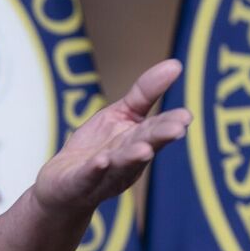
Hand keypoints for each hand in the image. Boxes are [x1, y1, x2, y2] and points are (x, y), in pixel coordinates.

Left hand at [31, 59, 190, 214]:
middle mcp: (125, 160)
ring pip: (120, 165)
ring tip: (144, 149)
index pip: (156, 130)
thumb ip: (146, 92)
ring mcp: (103, 174)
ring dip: (132, 158)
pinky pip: (89, 176)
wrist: (63, 187)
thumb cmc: (97, 148)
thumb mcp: (120, 114)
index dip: (170, 123)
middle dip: (159, 138)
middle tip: (177, 129)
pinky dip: (95, 170)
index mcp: (137, 141)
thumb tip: (176, 64)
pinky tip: (101, 161)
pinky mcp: (79, 183)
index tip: (186, 116)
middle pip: (143, 146)